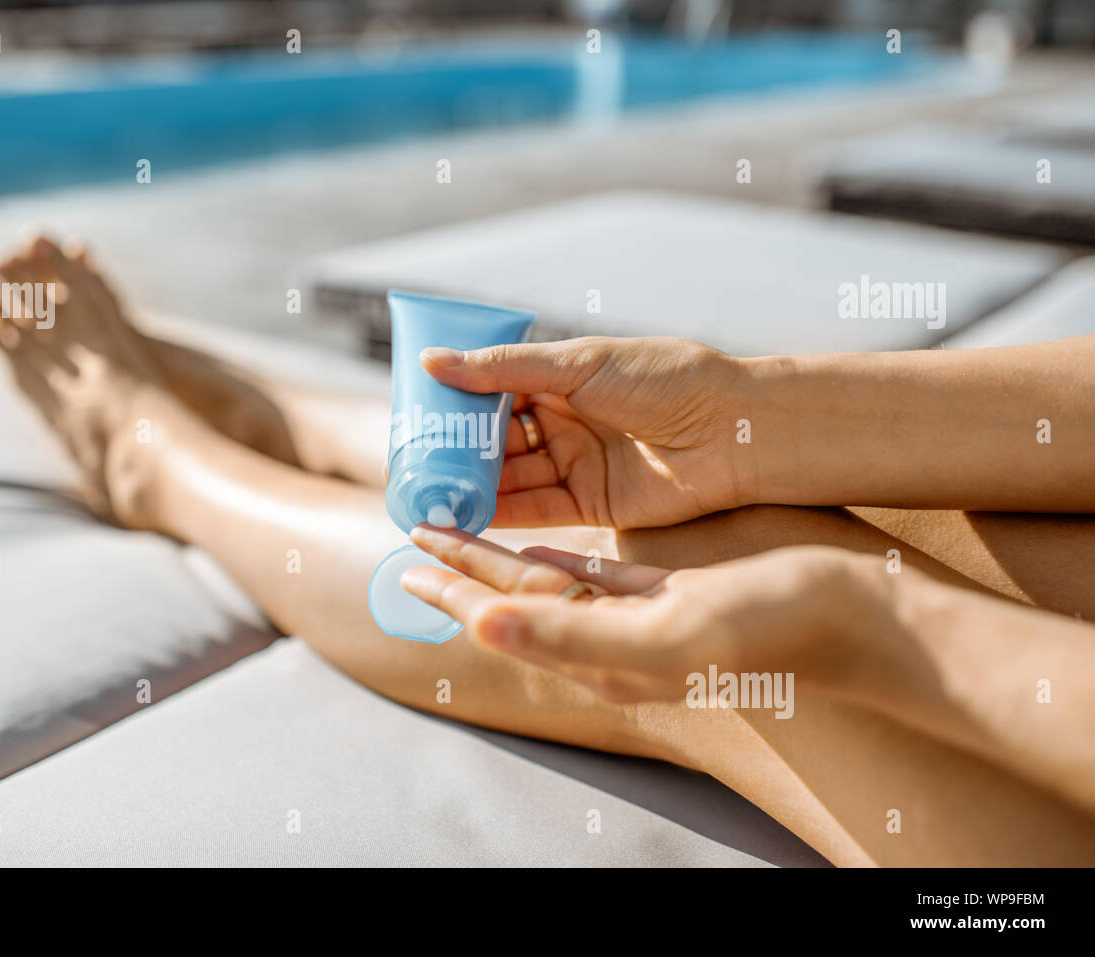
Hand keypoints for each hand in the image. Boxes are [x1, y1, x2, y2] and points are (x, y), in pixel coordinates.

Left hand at [400, 525, 881, 704]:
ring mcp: (641, 614)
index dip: (456, 590)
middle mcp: (612, 637)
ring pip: (553, 582)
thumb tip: (482, 623)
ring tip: (466, 536)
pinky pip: (601, 573)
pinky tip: (550, 545)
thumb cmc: (764, 628)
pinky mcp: (670, 591)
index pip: (508, 615)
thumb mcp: (659, 633)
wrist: (850, 616)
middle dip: (465, 569)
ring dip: (506, 558)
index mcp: (601, 652)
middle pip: (519, 596)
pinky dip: (567, 556)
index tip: (409, 563)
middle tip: (419, 536)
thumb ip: (568, 632)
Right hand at [420, 336, 747, 527]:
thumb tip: (432, 362)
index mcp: (563, 378)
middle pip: (496, 439)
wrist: (735, 430)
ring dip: (469, 485)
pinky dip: (499, 514)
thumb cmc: (666, 380)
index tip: (413, 415)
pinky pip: (534, 510)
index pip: (493, 391)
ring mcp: (576, 463)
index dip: (454, 404)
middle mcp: (565, 421)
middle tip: (410, 463)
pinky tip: (462, 516)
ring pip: (510, 476)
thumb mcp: (580, 363)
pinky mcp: (591, 505)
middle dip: (455, 451)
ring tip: (425, 494)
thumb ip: (506, 370)